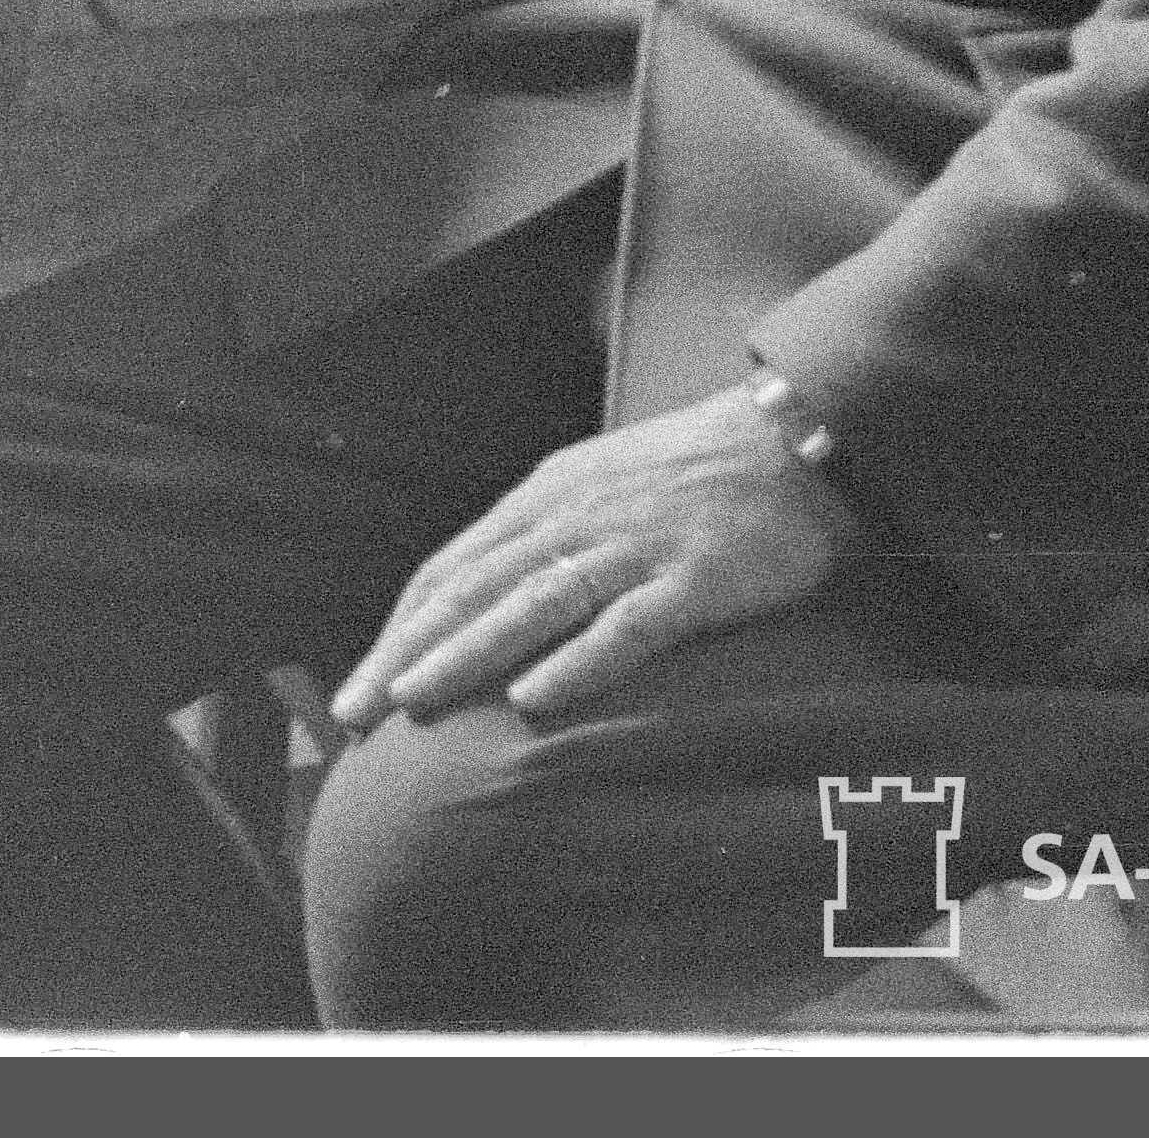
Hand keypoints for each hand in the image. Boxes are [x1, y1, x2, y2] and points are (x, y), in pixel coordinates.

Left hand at [329, 389, 858, 730]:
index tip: (363, 682)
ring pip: (528, 606)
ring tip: (413, 701)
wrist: (794, 439)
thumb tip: (491, 596)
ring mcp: (630, 548)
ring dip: (464, 656)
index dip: (402, 628)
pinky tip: (534, 699)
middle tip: (354, 711)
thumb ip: (549, 538)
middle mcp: (572, 520)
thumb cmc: (696, 474)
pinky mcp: (691, 579)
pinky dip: (575, 662)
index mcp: (544, 500)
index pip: (451, 570)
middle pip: (470, 591)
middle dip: (406, 652)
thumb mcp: (600, 488)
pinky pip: (625, 626)